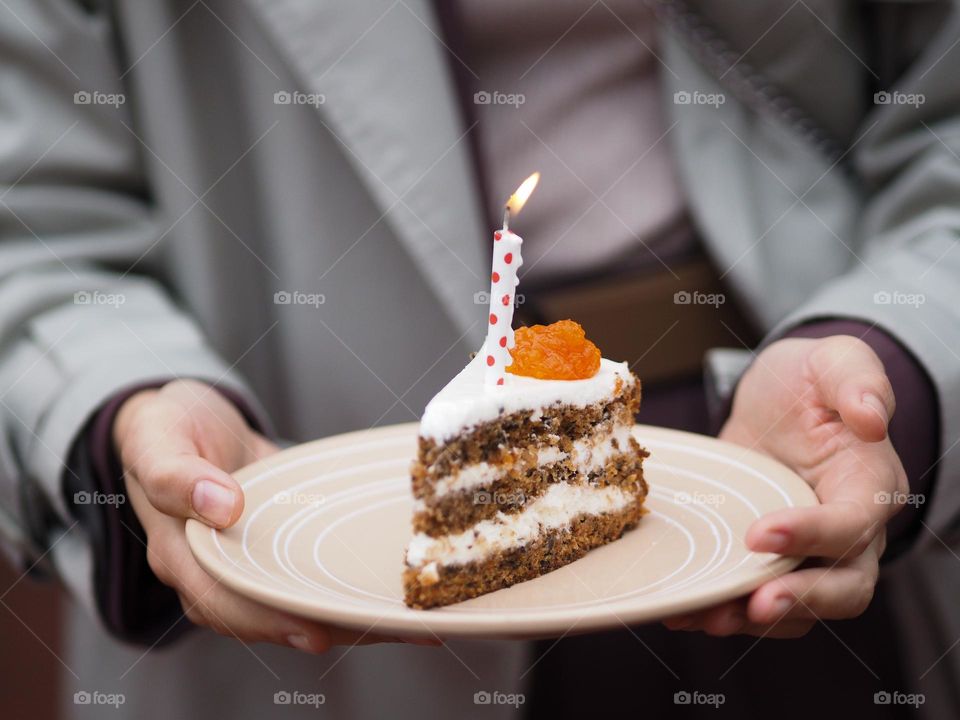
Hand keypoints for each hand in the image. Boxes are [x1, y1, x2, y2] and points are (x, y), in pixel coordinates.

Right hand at [115, 379, 432, 650]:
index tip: (314, 629)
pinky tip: (395, 592)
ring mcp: (251, 562)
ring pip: (297, 602)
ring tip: (407, 621)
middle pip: (269, 614)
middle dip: (325, 624)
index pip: (220, 599)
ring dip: (348, 614)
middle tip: (381, 627)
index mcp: (179, 553)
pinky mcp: (280, 549)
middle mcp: (216, 570)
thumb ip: (176, 474)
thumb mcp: (157, 438)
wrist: (185, 418)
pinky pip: (313, 575)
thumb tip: (222, 506)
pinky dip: (351, 586)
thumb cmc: (166, 428)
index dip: (266, 618)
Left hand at [664, 336, 907, 637]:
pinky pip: (755, 596)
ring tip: (705, 616)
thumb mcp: (835, 360)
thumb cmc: (810, 379)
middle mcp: (848, 531)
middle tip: (754, 604)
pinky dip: (722, 608)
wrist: (777, 398)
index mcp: (869, 485)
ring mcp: (807, 551)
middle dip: (800, 601)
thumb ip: (859, 380)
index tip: (760, 534)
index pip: (854, 524)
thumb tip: (872, 419)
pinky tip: (681, 610)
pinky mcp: (767, 558)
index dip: (813, 536)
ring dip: (752, 617)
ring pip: (799, 606)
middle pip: (844, 586)